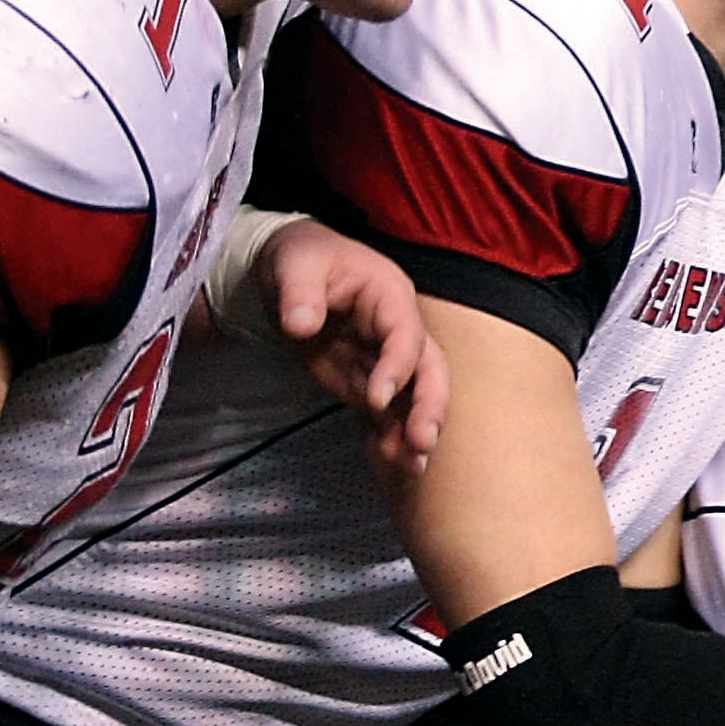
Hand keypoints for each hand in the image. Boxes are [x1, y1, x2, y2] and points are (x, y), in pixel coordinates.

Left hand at [257, 219, 449, 477]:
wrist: (295, 271)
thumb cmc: (301, 259)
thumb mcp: (295, 263)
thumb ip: (299, 292)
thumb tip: (300, 325)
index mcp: (390, 297)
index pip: (406, 335)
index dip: (398, 366)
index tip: (378, 399)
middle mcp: (401, 331)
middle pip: (430, 370)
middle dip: (430, 406)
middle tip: (424, 442)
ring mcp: (387, 360)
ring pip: (415, 397)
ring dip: (416, 430)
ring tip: (413, 467)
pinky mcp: (369, 382)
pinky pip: (388, 413)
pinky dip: (392, 438)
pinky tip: (393, 466)